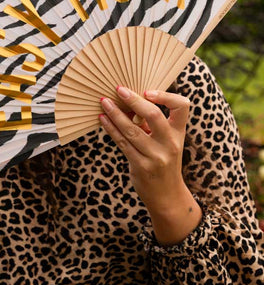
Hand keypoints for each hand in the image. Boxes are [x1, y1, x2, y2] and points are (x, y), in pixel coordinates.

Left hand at [99, 87, 201, 245]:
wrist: (167, 195)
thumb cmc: (164, 160)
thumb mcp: (167, 140)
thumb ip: (152, 122)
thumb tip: (128, 99)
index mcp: (179, 132)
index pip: (182, 106)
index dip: (166, 95)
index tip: (148, 91)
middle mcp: (170, 143)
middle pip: (153, 115)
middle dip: (134, 100)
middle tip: (119, 90)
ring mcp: (156, 156)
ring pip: (131, 129)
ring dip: (115, 113)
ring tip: (104, 101)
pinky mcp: (141, 166)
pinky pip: (122, 143)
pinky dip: (111, 128)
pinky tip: (103, 119)